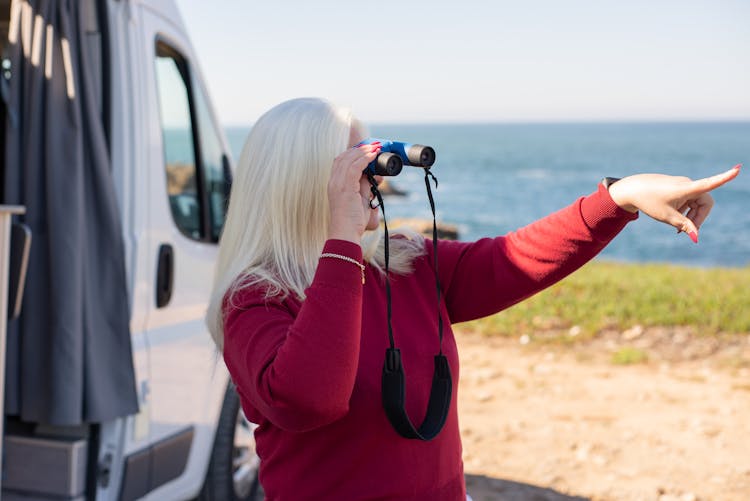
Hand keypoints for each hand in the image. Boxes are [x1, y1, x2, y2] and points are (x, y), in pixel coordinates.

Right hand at [327, 144, 380, 242]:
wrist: (346, 233)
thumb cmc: (353, 221)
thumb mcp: (361, 199)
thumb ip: (365, 186)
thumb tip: (373, 176)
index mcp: (335, 184)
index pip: (341, 161)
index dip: (353, 153)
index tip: (367, 149)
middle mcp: (334, 182)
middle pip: (344, 157)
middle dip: (359, 148)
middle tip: (374, 145)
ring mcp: (337, 184)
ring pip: (349, 159)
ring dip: (363, 151)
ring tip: (375, 147)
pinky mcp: (345, 188)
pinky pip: (354, 167)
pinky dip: (364, 159)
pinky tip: (373, 155)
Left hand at [608, 164, 740, 242]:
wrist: (631, 189)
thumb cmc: (649, 201)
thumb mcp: (667, 217)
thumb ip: (684, 226)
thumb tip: (696, 238)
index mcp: (687, 188)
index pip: (710, 183)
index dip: (725, 178)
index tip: (738, 169)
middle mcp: (687, 184)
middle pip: (704, 203)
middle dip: (698, 218)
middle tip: (686, 233)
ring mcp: (683, 184)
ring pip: (696, 202)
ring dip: (691, 216)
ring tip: (677, 229)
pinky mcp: (677, 186)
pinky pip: (688, 200)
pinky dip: (685, 210)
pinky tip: (674, 219)